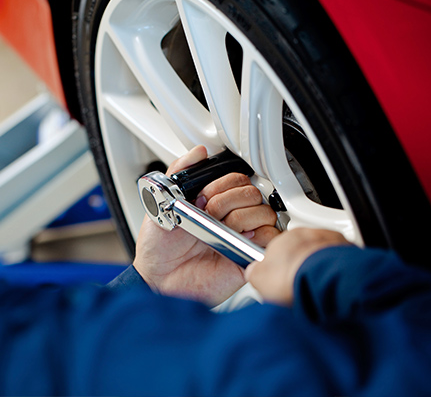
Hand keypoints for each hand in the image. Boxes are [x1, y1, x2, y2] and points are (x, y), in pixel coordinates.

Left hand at [134, 146, 279, 306]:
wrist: (158, 279)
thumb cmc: (159, 247)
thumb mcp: (162, 201)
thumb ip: (178, 172)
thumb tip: (198, 152)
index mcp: (213, 201)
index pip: (236, 177)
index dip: (219, 186)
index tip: (201, 199)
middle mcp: (231, 217)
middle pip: (252, 192)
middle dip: (227, 201)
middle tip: (210, 216)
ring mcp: (241, 235)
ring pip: (264, 212)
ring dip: (240, 219)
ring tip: (221, 231)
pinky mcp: (249, 256)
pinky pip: (272, 239)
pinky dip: (259, 236)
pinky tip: (237, 240)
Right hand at [245, 228, 350, 306]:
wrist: (324, 280)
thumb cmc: (293, 278)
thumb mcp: (259, 279)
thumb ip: (254, 272)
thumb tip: (253, 272)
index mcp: (282, 238)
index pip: (277, 249)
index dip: (279, 267)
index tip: (281, 279)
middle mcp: (305, 234)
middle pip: (300, 249)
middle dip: (300, 264)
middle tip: (299, 285)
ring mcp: (327, 240)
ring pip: (320, 252)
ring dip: (318, 266)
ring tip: (317, 288)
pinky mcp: (347, 249)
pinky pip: (339, 259)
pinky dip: (336, 270)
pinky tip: (331, 285)